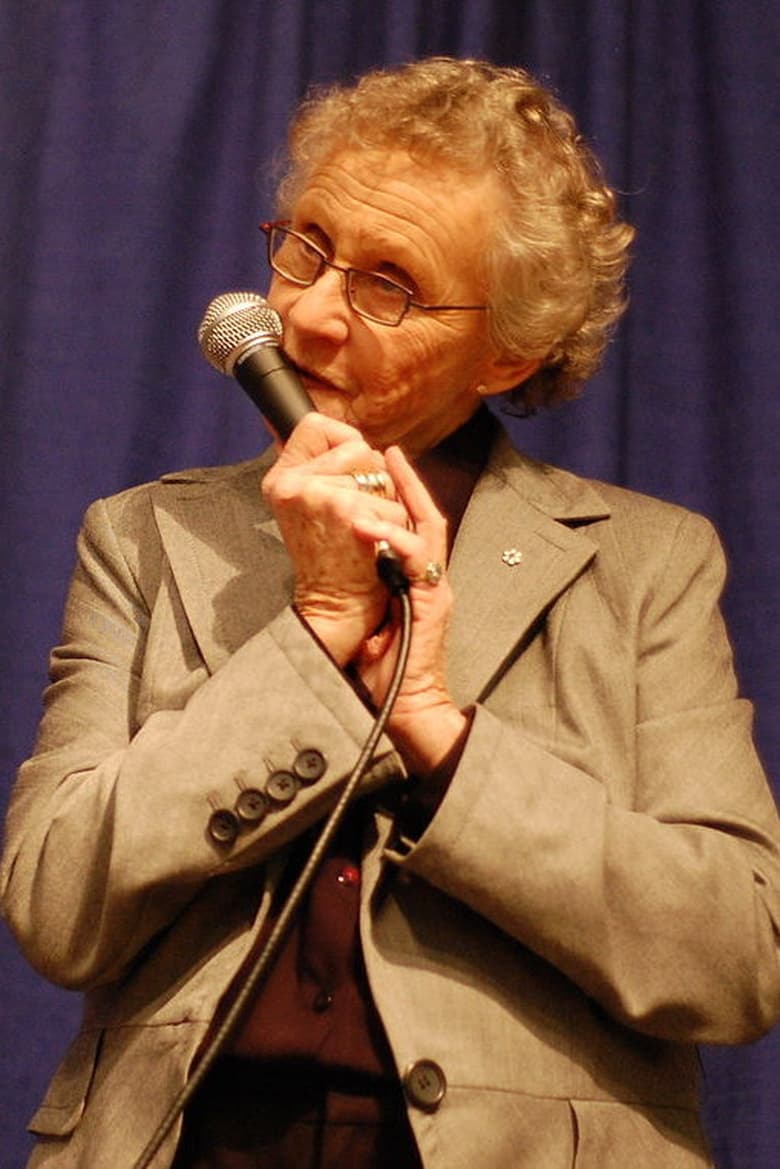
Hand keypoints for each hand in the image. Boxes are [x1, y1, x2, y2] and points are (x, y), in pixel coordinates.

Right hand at [262, 414, 409, 664]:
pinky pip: (393, 503)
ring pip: (380, 475)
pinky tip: (375, 549)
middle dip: (372, 481)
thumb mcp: (312, 511)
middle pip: (357, 447)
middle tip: (356, 521)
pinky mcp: (348, 511)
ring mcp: (319, 494)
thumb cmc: (333, 564)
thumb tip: (343, 438)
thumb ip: (320, 473)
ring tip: (365, 536)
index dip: (344, 444)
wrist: (336, 611)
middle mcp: (292, 484)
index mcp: (281, 481)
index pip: (315, 426)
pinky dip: (396, 529)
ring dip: (386, 506)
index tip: (350, 474)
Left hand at [351, 445, 467, 773]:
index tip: (382, 462)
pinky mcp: (433, 603)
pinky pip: (418, 560)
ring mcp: (434, 589)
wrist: (409, 708)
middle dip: (408, 481)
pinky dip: (396, 539)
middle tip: (389, 451)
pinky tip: (372, 526)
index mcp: (415, 578)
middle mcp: (429, 577)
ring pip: (426, 530)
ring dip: (402, 501)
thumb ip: (364, 586)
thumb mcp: (370, 617)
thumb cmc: (386, 671)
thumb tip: (339, 562)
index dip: (400, 492)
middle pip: (426, 515)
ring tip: (377, 480)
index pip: (412, 523)